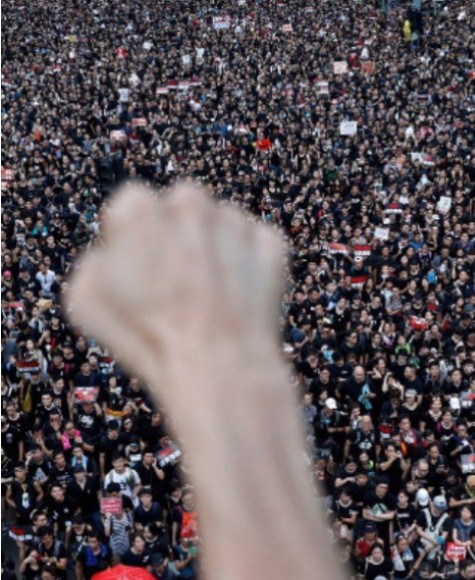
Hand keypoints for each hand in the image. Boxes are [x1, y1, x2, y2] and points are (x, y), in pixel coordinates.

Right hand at [67, 182, 286, 395]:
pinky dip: (251, 263)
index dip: (134, 237)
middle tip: (179, 277)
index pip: (134, 205)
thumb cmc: (147, 337)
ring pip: (223, 224)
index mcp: (140, 208)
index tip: (139, 264)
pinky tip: (239, 295)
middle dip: (180, 232)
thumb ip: (95, 260)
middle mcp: (191, 204)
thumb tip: (112, 250)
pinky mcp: (271, 244)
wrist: (218, 365)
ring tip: (210, 294)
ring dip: (216, 247)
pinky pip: (257, 243)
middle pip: (183, 206)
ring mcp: (235, 222)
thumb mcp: (86, 300)